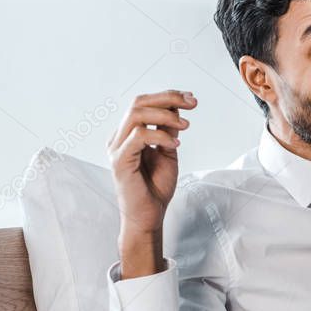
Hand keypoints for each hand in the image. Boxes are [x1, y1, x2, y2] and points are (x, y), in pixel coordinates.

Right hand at [107, 90, 195, 275]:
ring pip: (136, 115)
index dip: (168, 96)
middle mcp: (119, 137)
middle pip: (138, 103)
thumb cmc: (156, 186)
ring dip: (165, 116)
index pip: (143, 103)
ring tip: (186, 126)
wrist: (150, 214)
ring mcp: (117, 148)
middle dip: (168, 98)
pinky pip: (138, 137)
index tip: (192, 99)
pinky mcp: (119, 161)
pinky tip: (175, 144)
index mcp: (129, 133)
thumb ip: (169, 130)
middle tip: (192, 103)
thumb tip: (177, 106)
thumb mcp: (168, 151)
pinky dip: (160, 136)